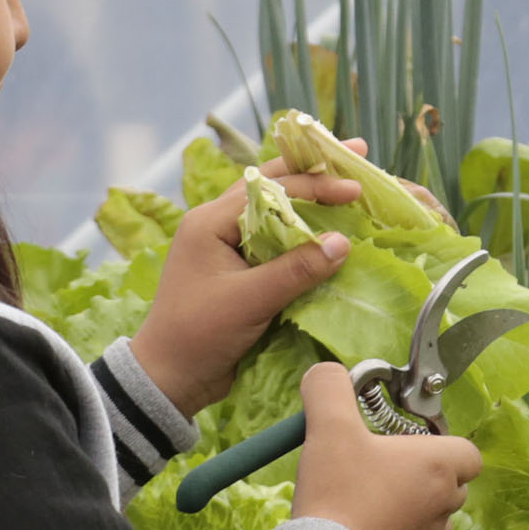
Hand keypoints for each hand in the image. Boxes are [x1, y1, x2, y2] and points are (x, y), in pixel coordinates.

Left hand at [127, 160, 365, 414]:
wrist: (170, 377)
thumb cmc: (198, 334)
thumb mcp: (249, 300)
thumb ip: (296, 270)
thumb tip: (343, 243)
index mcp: (211, 221)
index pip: (270, 187)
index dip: (315, 184)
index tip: (355, 188)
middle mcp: (219, 224)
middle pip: (272, 185)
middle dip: (315, 171)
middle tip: (358, 152)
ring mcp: (229, 246)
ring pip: (275, 209)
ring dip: (311, 198)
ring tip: (349, 184)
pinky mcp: (240, 270)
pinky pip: (277, 240)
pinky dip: (304, 231)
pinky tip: (330, 228)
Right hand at [289, 361, 481, 529]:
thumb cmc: (337, 490)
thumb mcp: (329, 427)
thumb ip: (330, 388)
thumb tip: (328, 373)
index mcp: (439, 466)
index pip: (468, 452)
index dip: (443, 446)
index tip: (411, 448)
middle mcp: (446, 505)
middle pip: (450, 486)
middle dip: (422, 479)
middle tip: (380, 475)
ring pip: (431, 522)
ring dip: (409, 514)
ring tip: (368, 509)